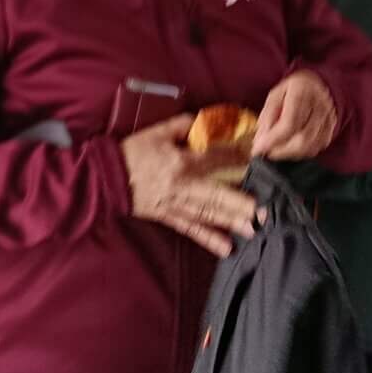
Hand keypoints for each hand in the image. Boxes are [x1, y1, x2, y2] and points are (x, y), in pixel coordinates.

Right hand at [120, 114, 261, 256]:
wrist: (105, 178)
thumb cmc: (132, 152)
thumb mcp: (157, 132)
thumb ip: (184, 126)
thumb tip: (207, 124)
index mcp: (181, 162)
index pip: (217, 159)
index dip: (239, 158)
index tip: (260, 161)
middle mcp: (182, 186)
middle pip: (218, 194)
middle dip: (243, 203)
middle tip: (266, 211)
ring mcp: (176, 204)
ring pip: (209, 214)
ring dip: (231, 223)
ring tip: (254, 230)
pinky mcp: (168, 216)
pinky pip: (191, 229)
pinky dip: (209, 239)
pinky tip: (226, 248)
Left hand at [252, 70, 338, 161]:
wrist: (316, 83)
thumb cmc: (293, 89)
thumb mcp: (274, 95)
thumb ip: (268, 116)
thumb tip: (262, 139)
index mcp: (302, 91)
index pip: (290, 122)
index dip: (274, 139)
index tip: (259, 148)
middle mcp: (319, 104)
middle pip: (303, 138)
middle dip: (282, 151)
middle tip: (268, 152)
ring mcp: (328, 116)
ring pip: (311, 146)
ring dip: (291, 154)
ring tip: (278, 150)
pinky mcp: (332, 126)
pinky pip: (319, 146)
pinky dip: (303, 152)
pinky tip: (292, 147)